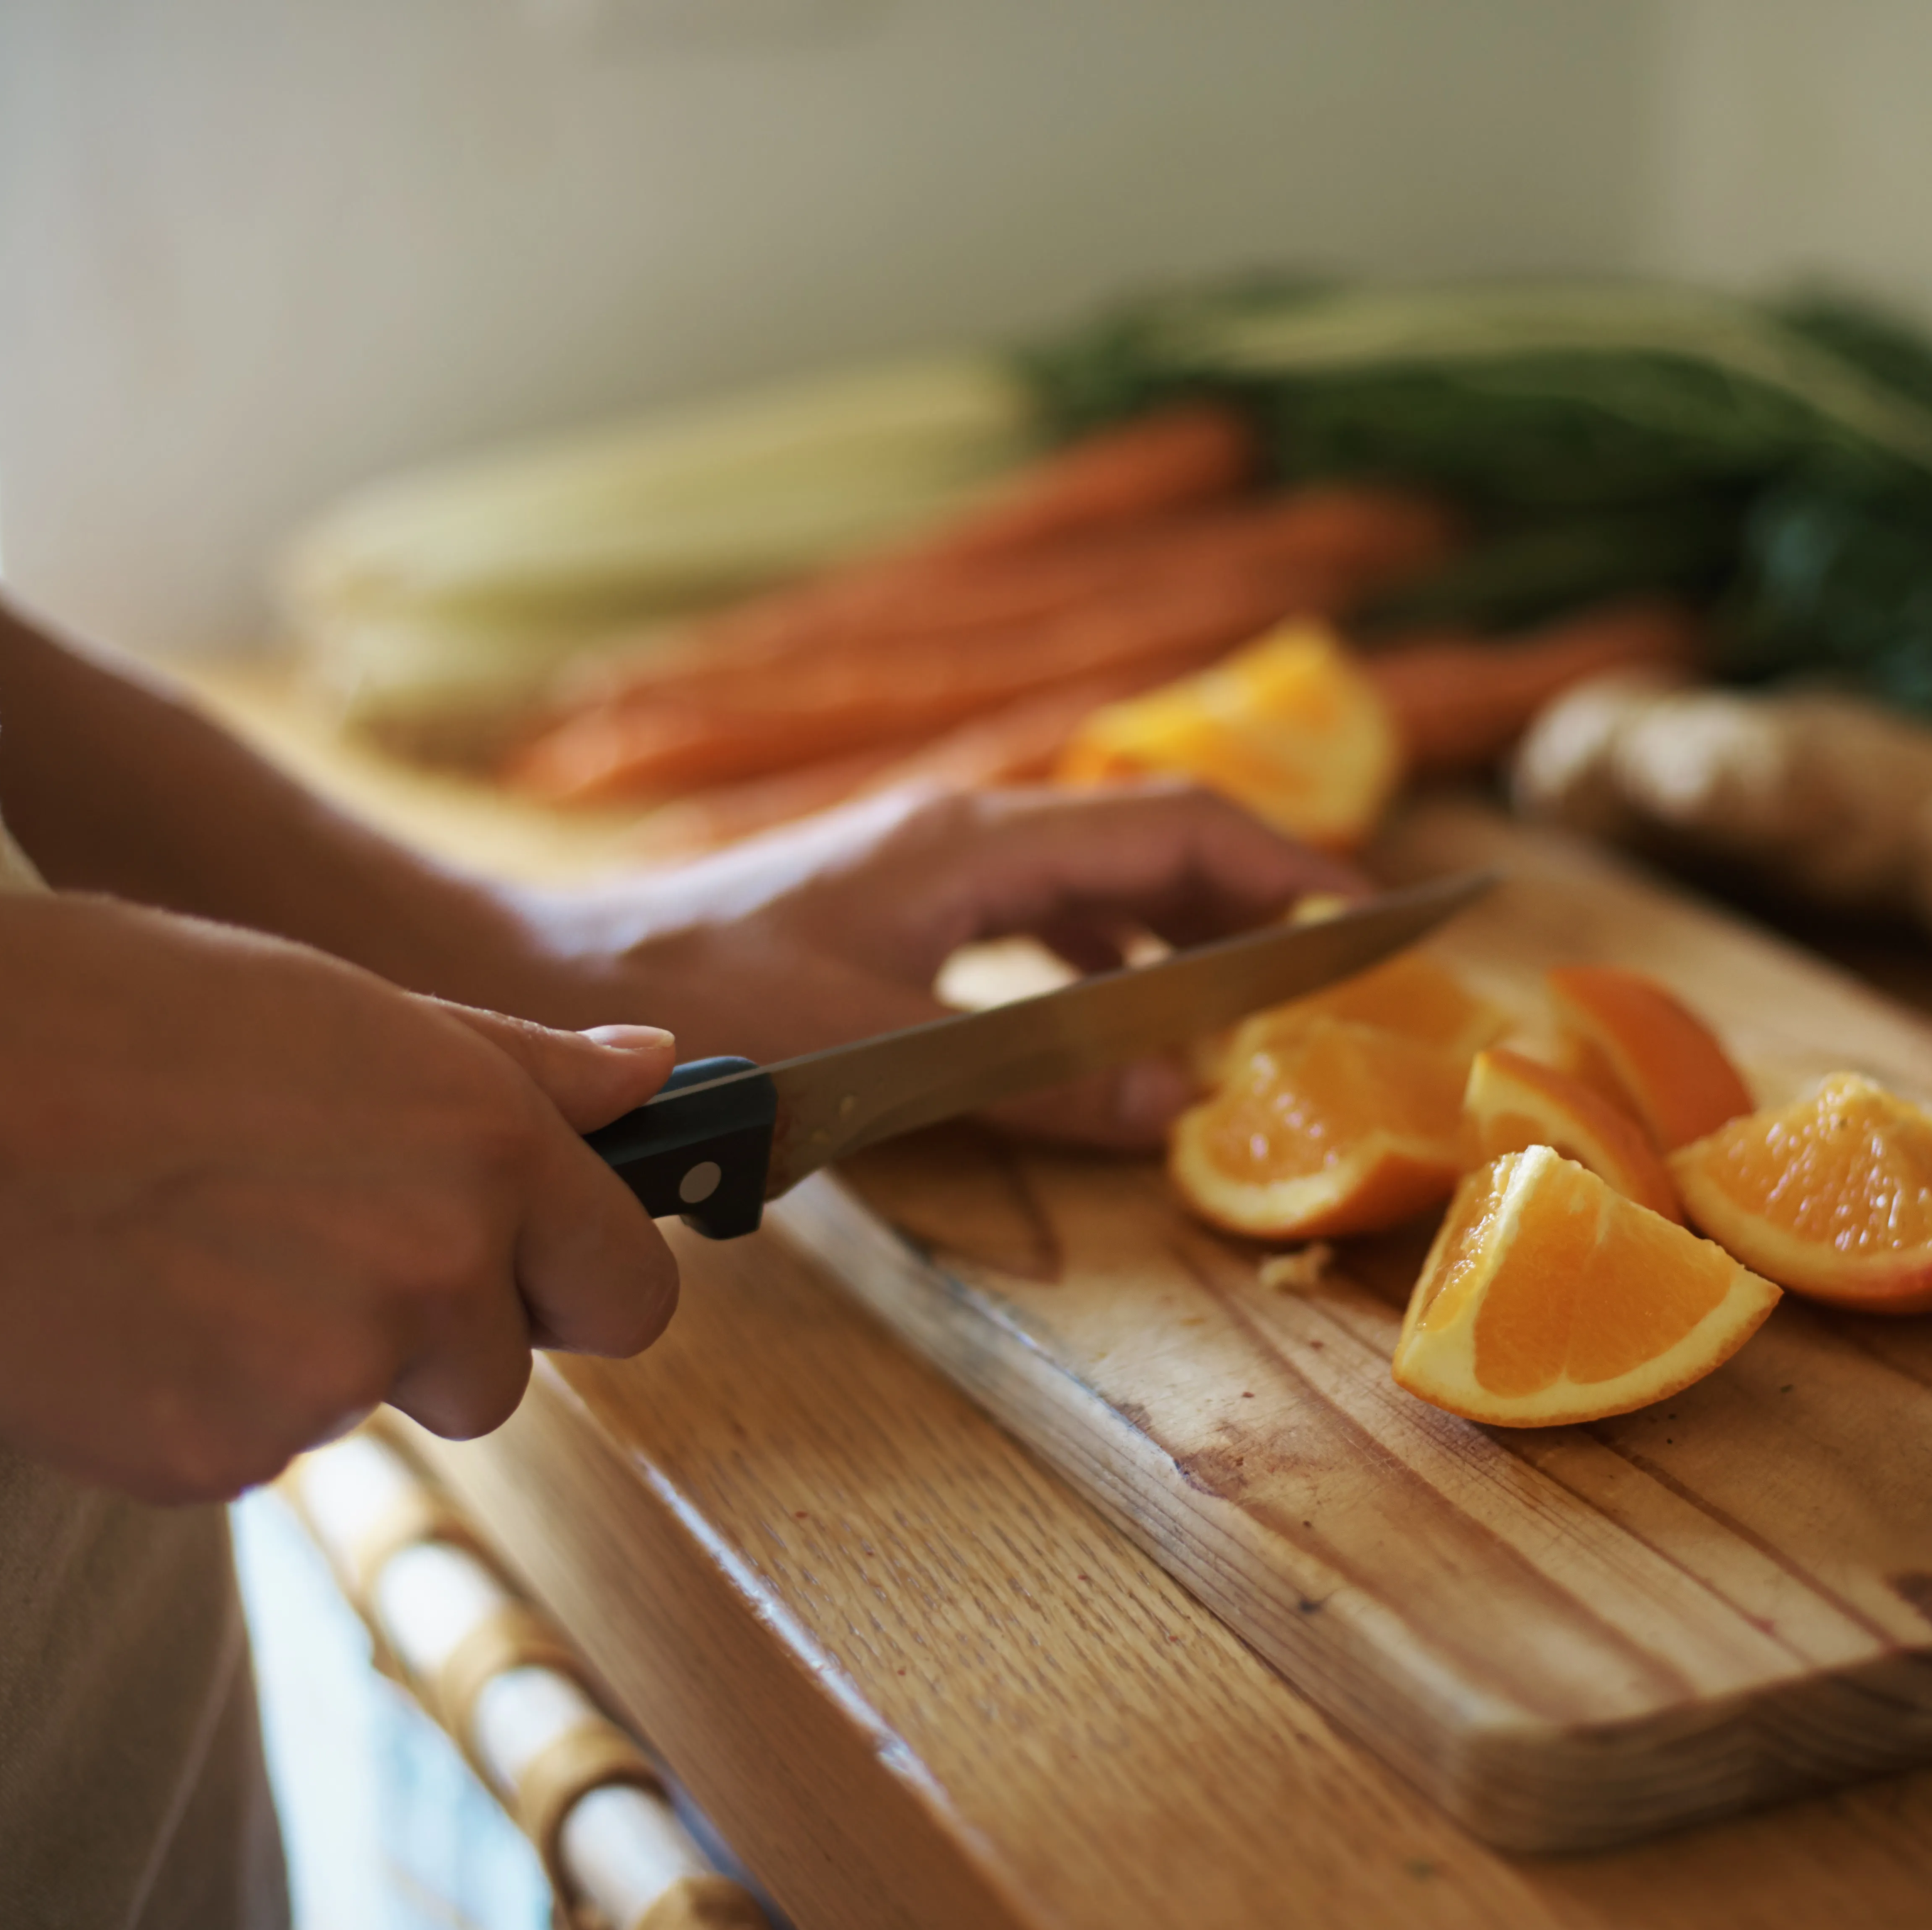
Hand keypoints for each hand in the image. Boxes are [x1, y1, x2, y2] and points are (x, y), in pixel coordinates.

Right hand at [0, 857, 680, 1502]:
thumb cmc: (122, 1018)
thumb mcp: (347, 1006)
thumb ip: (520, 1068)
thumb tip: (658, 1074)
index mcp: (488, 1148)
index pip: (635, 1295)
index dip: (575, 1288)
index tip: (515, 1272)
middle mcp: (437, 1266)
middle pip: (503, 1374)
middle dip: (426, 1332)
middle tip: (287, 1234)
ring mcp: (330, 1374)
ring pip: (371, 1408)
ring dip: (304, 1361)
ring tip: (185, 1250)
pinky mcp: (223, 1456)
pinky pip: (256, 1454)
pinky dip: (202, 1404)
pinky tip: (124, 1308)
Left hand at [523, 783, 1365, 1145]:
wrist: (563, 983)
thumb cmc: (703, 1014)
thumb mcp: (882, 1057)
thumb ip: (1036, 1081)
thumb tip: (1177, 1101)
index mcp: (976, 843)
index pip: (1177, 826)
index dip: (1287, 868)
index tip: (1368, 923)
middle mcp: (965, 835)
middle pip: (1151, 841)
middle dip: (1247, 903)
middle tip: (1321, 984)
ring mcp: (929, 867)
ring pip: (1096, 880)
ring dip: (1174, 935)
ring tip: (1234, 1011)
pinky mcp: (897, 909)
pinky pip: (1036, 919)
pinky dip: (1098, 962)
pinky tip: (1111, 1024)